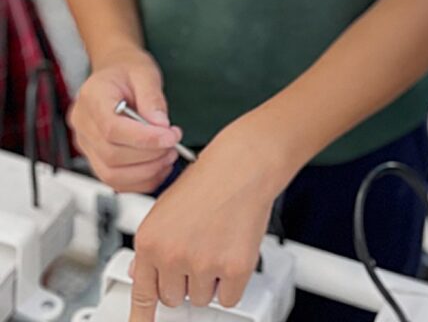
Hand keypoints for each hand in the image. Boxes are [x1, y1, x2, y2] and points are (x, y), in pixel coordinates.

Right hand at [68, 47, 181, 192]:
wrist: (115, 72)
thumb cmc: (128, 70)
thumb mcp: (145, 73)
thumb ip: (152, 99)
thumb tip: (161, 126)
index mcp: (92, 98)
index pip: (112, 128)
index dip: (144, 138)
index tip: (171, 137)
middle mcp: (83, 125)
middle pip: (112, 155)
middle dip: (150, 155)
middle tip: (174, 144)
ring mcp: (86, 145)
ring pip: (111, 174)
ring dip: (146, 171)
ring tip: (169, 155)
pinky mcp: (95, 158)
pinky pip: (115, 181)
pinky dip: (140, 181)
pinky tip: (159, 167)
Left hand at [129, 118, 280, 321]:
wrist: (245, 163)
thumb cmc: (210, 178)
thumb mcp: (166, 207)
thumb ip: (154, 244)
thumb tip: (141, 272)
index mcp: (150, 240)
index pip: (141, 292)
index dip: (141, 315)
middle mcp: (171, 255)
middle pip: (173, 298)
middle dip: (186, 280)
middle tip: (200, 251)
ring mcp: (203, 263)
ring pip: (202, 298)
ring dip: (211, 280)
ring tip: (218, 243)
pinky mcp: (233, 267)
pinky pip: (230, 296)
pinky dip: (234, 282)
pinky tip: (233, 252)